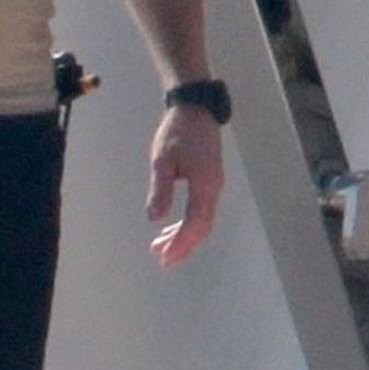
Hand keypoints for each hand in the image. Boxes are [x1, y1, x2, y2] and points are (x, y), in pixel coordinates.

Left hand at [147, 105, 223, 266]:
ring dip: (182, 238)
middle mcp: (214, 188)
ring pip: (201, 223)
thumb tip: (155, 219)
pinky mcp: (209, 183)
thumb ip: (160, 189)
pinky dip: (185, 225)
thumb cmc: (178, 130)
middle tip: (162, 261)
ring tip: (159, 249)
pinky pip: (200, 212)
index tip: (164, 257)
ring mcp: (214, 187)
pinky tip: (168, 231)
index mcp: (205, 183)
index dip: (180, 243)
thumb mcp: (162, 159)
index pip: (194, 223)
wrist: (196, 108)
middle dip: (182, 247)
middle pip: (201, 228)